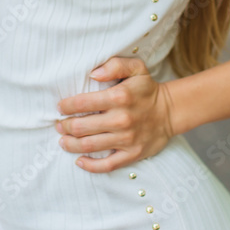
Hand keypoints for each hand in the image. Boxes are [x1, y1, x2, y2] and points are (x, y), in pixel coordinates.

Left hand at [55, 56, 174, 172]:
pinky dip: (90, 165)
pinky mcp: (132, 154)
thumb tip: (93, 74)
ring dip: (71, 144)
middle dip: (65, 126)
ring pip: (89, 146)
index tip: (60, 107)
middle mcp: (121, 119)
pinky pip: (107, 165)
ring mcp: (127, 139)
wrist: (170, 112)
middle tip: (59, 125)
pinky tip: (79, 160)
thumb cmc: (147, 90)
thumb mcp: (136, 68)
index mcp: (119, 97)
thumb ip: (115, 65)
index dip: (66, 106)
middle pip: (81, 127)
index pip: (82, 102)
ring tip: (63, 140)